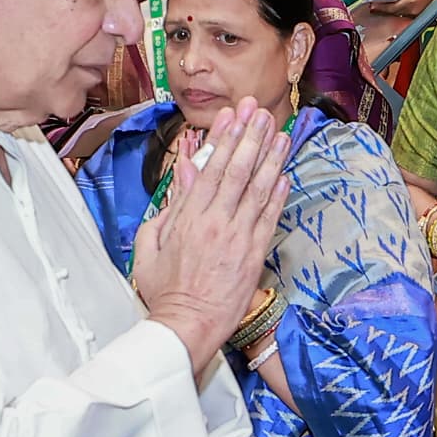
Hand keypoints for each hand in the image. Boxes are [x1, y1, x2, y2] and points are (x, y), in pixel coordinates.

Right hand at [134, 112, 287, 375]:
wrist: (188, 325)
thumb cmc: (166, 290)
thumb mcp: (151, 245)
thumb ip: (169, 208)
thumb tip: (183, 176)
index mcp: (187, 218)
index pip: (210, 168)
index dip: (224, 139)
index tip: (233, 116)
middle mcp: (215, 222)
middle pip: (236, 170)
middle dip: (250, 137)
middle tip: (261, 111)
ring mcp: (238, 237)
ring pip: (257, 189)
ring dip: (270, 158)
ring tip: (280, 132)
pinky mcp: (254, 253)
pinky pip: (269, 217)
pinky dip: (277, 194)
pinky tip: (285, 174)